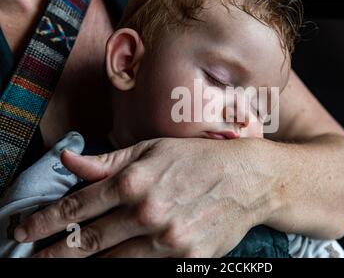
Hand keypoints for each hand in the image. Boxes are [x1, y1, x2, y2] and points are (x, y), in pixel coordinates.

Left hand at [14, 138, 275, 256]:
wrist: (249, 180)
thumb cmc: (200, 158)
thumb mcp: (154, 148)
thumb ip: (108, 160)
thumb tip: (68, 160)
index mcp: (135, 181)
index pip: (76, 205)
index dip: (43, 220)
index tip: (23, 230)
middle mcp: (147, 212)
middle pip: (86, 240)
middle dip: (53, 251)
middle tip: (30, 257)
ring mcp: (167, 240)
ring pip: (112, 262)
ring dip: (84, 264)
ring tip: (62, 264)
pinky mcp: (186, 258)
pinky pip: (145, 270)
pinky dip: (124, 267)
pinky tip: (112, 263)